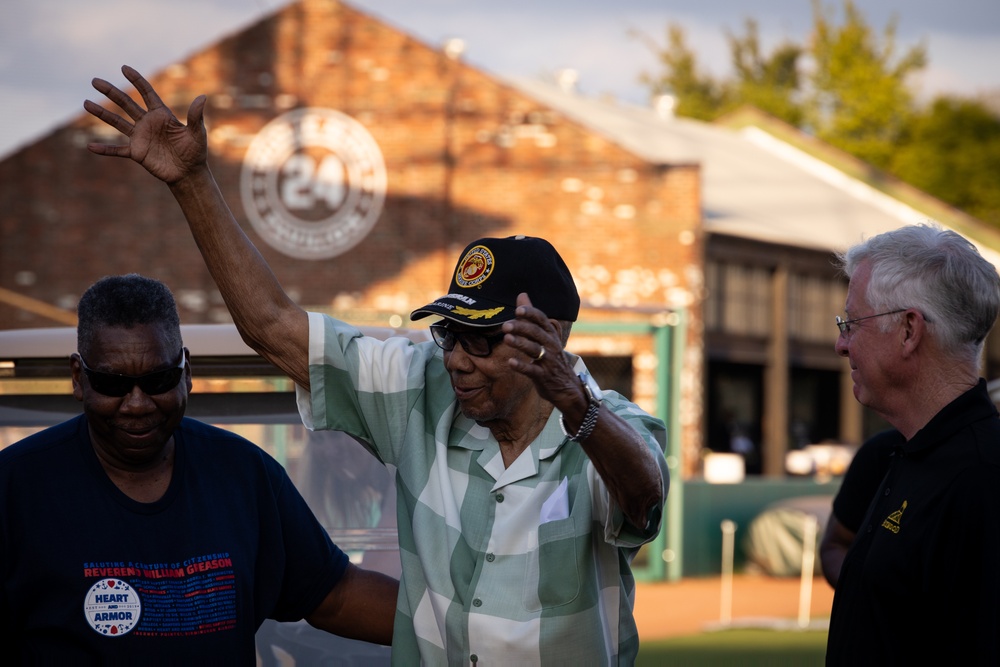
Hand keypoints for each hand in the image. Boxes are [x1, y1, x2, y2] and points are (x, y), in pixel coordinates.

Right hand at [84, 65, 207, 183]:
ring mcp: (140, 137)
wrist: (188, 173)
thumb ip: (195, 116)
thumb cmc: (195, 151)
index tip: (124, 68)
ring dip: (102, 114)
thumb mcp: (197, 133)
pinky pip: (117, 150)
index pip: (146, 93)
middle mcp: (147, 123)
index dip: (136, 80)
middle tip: (95, 81)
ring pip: (117, 123)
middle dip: (111, 92)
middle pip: (126, 104)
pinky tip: (90, 147)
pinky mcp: (137, 153)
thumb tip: (202, 97)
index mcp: (161, 115)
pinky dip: (105, 149)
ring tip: (86, 103)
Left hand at [502, 293, 581, 408]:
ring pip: (535, 350)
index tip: (518, 309)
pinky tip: (510, 362)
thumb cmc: (551, 358)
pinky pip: (533, 370)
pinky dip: (522, 366)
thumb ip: (531, 317)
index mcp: (550, 334)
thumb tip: (522, 294)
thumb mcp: (545, 337)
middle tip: (505, 325)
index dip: (531, 314)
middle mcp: (551, 345)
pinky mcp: (544, 376)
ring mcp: (548, 361)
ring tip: (507, 338)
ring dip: (521, 343)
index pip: (542, 320)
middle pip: (537, 333)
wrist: (567, 388)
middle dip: (522, 328)